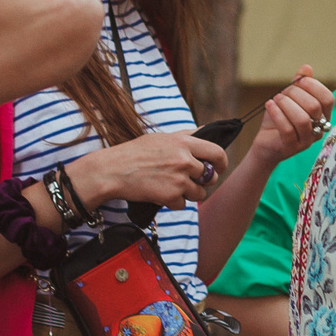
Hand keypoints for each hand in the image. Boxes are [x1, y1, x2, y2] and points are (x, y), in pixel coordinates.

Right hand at [68, 131, 228, 209]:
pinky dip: (174, 202)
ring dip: (189, 194)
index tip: (218, 168)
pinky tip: (161, 193)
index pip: (217, 153)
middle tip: (190, 181)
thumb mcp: (162, 137)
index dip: (221, 163)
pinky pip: (183, 204)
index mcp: (184, 143)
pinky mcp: (171, 196)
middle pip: (210, 177)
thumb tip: (206, 130)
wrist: (113, 170)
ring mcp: (178, 179)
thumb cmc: (136, 152)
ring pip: (199, 193)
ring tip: (172, 187)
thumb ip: (186, 135)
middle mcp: (184, 160)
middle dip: (203, 181)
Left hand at [248, 67, 335, 162]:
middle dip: (296, 94)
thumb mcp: (289, 98)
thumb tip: (306, 68)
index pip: (328, 99)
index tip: (299, 80)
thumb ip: (299, 84)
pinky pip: (287, 129)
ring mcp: (306, 141)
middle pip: (314, 107)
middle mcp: (318, 129)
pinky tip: (270, 105)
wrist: (265, 141)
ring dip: (286, 104)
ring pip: (302, 119)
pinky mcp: (291, 148)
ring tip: (275, 99)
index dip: (314, 86)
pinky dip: (277, 114)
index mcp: (322, 115)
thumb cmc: (280, 118)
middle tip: (282, 93)